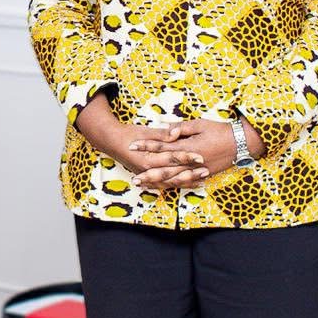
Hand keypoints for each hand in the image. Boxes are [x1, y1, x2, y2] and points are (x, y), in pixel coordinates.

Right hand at [75, 96, 205, 188]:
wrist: (111, 142)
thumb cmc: (128, 134)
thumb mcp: (145, 131)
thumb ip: (162, 134)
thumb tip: (176, 132)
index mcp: (147, 158)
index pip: (171, 159)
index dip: (186, 158)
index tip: (200, 156)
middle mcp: (147, 170)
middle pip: (173, 174)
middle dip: (190, 173)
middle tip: (206, 170)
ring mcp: (146, 176)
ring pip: (169, 183)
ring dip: (186, 182)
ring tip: (202, 181)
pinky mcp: (146, 178)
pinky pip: (163, 185)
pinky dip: (176, 185)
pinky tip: (188, 185)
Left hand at [129, 118, 264, 188]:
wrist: (242, 142)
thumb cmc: (220, 130)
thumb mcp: (200, 124)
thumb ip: (180, 128)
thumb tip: (165, 129)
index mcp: (188, 146)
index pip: (162, 146)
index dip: (146, 146)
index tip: (132, 146)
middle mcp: (191, 161)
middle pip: (165, 168)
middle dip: (148, 172)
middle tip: (133, 178)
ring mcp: (197, 170)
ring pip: (174, 179)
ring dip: (158, 182)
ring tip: (145, 185)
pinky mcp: (204, 175)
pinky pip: (186, 183)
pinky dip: (174, 186)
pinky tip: (164, 188)